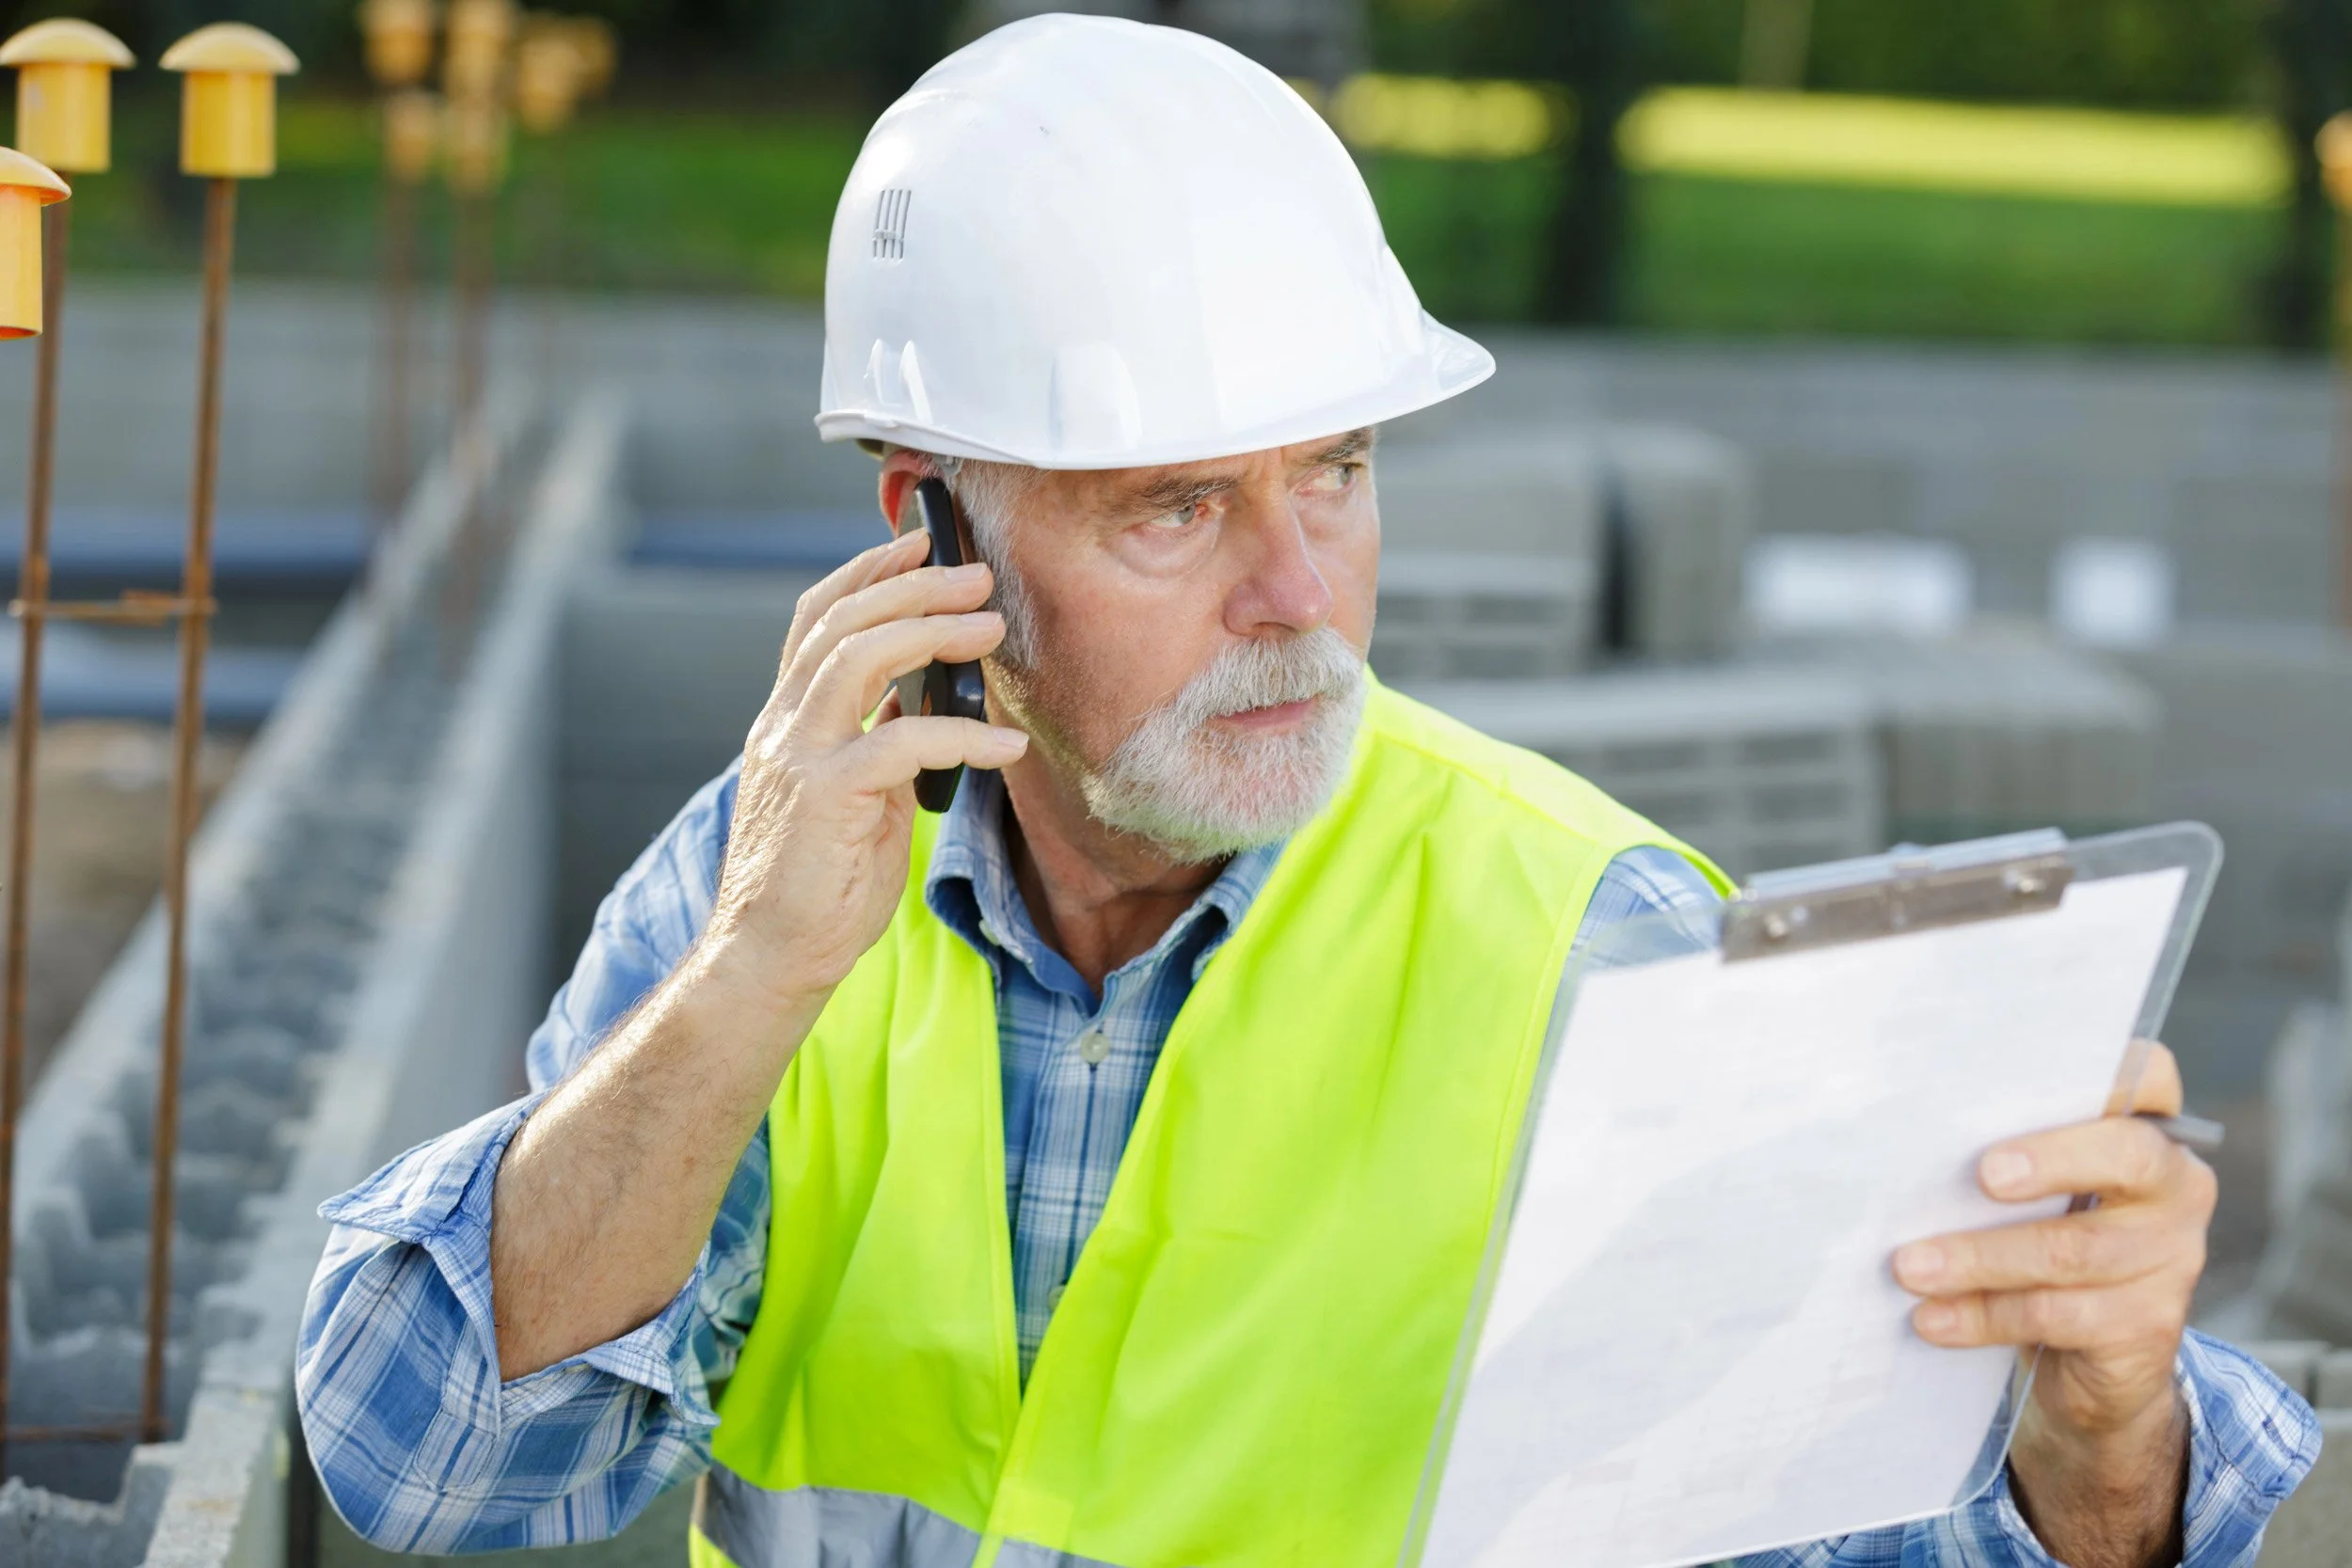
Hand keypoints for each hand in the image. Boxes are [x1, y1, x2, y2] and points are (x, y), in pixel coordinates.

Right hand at [704, 529, 1027, 1005]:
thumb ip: (877, 744)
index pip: (817, 619)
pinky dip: (964, 733)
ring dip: (934, 631)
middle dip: (914, 584)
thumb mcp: (852, 798)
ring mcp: (799, 756)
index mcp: (786, 720)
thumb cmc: (817, 886)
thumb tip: (925, 703)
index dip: (868, 573)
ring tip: (992, 627)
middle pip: (841, 620)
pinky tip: (1007, 743)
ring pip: (860, 656)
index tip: (921, 545)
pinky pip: (905, 739)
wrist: (767, 958)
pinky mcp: (827, 796)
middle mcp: (783, 725)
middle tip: (978, 574)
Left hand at [1891, 1042, 2211, 1567]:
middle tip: (1981, 1173)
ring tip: (1907, 1269)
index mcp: (2138, 1128)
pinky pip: (2064, 1321)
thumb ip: (1981, 1148)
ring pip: (2081, 1250)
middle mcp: (2168, 1186)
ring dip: (1985, 1259)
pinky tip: (1928, 1322)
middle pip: (2126, 1154)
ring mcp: (2166, 1259)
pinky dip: (1987, 1319)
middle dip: (2053, 1156)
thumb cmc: (2017, 1242)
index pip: (2144, 1071)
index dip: (2107, 1066)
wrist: (2072, 1363)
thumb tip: (1865, 1119)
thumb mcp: (2006, 1189)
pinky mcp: (2143, 1328)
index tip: (2045, 1059)